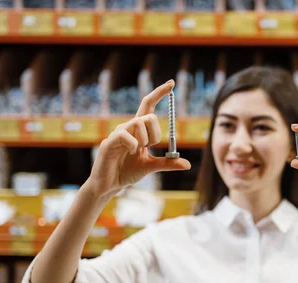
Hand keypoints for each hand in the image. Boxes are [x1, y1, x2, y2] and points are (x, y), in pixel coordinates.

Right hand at [85, 80, 190, 199]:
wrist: (110, 185)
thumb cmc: (127, 172)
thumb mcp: (151, 166)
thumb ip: (168, 163)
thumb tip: (188, 164)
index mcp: (138, 130)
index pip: (148, 105)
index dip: (159, 93)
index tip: (172, 83)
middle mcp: (128, 127)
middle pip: (149, 117)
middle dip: (155, 134)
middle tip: (148, 148)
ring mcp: (118, 133)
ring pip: (139, 124)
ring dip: (144, 140)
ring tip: (136, 152)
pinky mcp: (109, 142)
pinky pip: (126, 135)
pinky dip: (134, 145)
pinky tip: (131, 153)